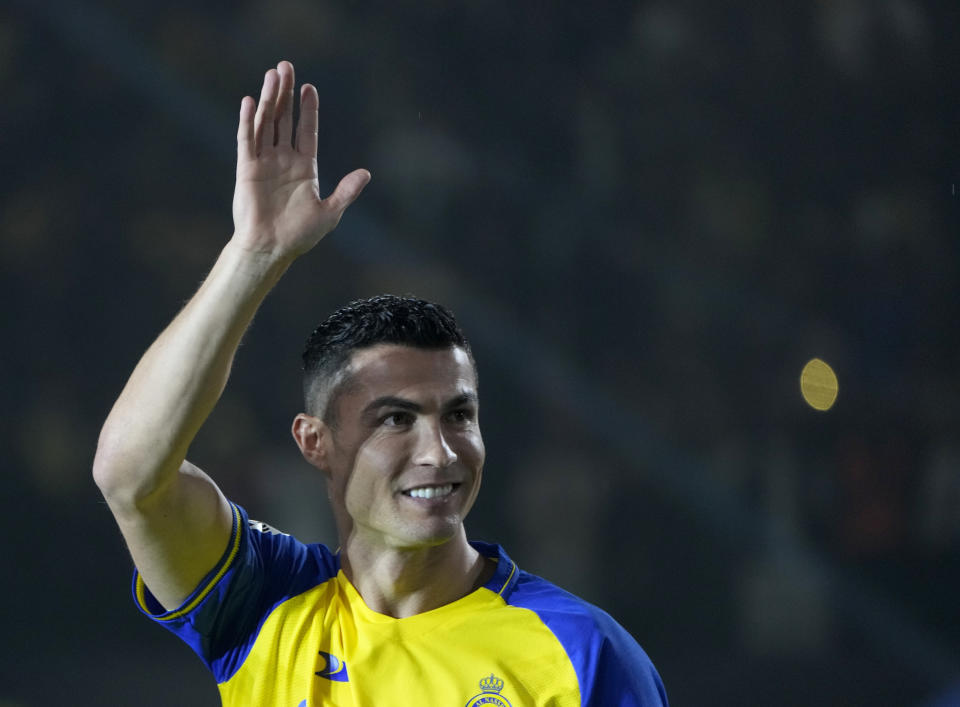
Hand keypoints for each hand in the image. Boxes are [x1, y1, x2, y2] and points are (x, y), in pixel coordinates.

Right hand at [232, 61, 369, 260]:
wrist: (271, 249)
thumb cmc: (300, 235)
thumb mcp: (330, 212)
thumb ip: (346, 191)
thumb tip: (366, 173)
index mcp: (304, 168)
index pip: (306, 131)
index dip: (308, 109)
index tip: (309, 88)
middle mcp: (283, 160)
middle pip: (284, 119)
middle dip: (285, 94)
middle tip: (286, 66)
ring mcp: (264, 162)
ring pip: (266, 123)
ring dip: (268, 98)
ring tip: (272, 74)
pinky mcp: (247, 169)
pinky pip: (247, 140)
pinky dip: (248, 120)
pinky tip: (250, 101)